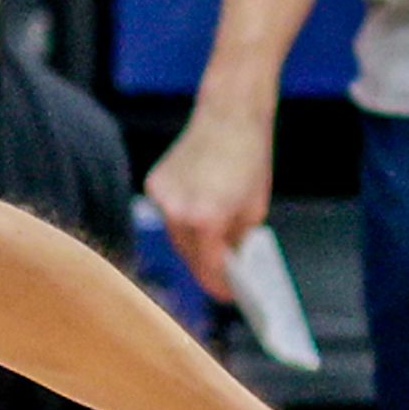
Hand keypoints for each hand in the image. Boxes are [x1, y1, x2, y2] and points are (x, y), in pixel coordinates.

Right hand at [144, 96, 273, 301]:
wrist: (230, 114)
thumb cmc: (249, 157)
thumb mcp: (254, 208)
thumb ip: (238, 239)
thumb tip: (229, 261)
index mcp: (207, 219)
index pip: (210, 267)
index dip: (221, 285)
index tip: (229, 295)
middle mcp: (178, 212)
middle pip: (188, 254)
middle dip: (205, 266)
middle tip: (221, 277)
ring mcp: (162, 198)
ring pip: (175, 235)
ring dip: (192, 242)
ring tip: (211, 246)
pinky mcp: (154, 184)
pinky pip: (167, 213)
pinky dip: (181, 218)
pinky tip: (196, 213)